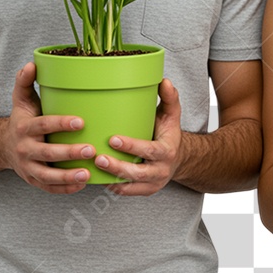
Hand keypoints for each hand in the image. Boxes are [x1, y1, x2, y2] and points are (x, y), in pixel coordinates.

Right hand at [2, 62, 94, 193]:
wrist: (3, 146)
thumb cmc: (22, 120)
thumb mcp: (21, 101)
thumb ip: (25, 82)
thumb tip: (32, 63)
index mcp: (24, 128)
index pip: (43, 125)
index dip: (61, 124)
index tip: (81, 122)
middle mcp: (24, 149)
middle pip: (47, 153)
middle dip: (69, 153)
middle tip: (91, 149)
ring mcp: (28, 167)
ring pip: (47, 175)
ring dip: (67, 176)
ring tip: (88, 174)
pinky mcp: (33, 181)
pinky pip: (49, 188)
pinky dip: (65, 188)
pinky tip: (82, 184)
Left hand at [94, 78, 182, 195]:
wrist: (178, 158)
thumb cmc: (168, 133)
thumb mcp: (171, 115)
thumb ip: (169, 98)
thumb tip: (164, 81)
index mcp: (167, 150)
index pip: (149, 150)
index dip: (131, 146)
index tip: (112, 139)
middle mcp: (161, 170)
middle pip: (138, 173)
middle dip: (117, 167)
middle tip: (98, 158)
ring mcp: (153, 183)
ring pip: (130, 185)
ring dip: (112, 178)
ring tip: (94, 168)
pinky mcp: (145, 191)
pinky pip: (127, 192)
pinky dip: (113, 187)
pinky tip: (98, 178)